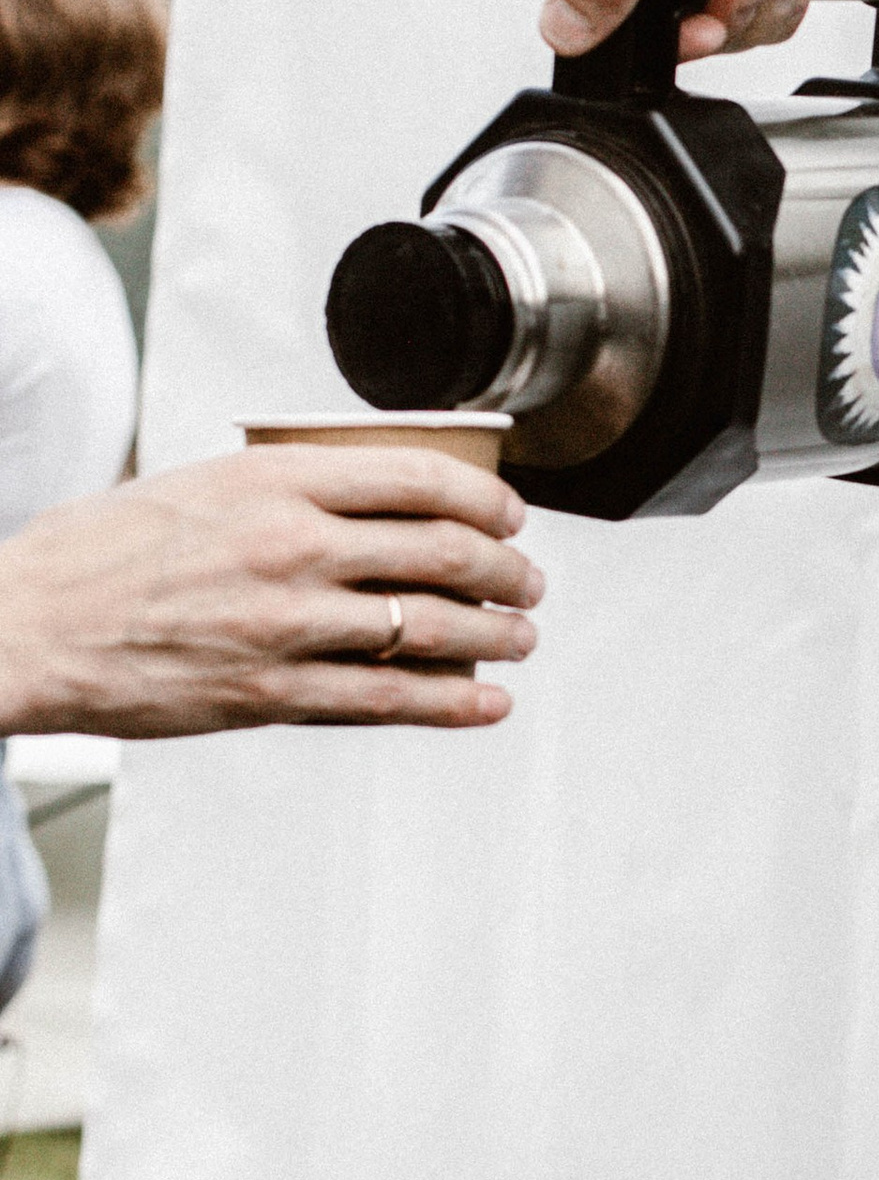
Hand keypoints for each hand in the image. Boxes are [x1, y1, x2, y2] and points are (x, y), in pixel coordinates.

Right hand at [0, 449, 546, 736]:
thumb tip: (343, 495)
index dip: (487, 500)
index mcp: (274, 478)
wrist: (25, 628)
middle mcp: (293, 545)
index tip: (510, 515)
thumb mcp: (193, 484)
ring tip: (520, 638)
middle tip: (527, 581)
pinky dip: (454, 702)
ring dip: (496, 636)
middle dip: (508, 571)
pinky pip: (389, 700)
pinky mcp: (271, 692)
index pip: (420, 477)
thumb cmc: (93, 555)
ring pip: (430, 629)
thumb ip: (273, 488)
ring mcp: (287, 623)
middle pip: (444, 553)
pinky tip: (486, 702)